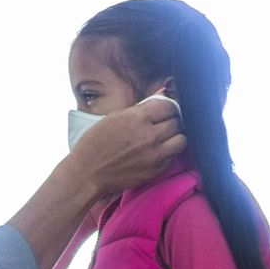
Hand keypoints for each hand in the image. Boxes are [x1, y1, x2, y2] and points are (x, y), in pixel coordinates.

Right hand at [65, 96, 185, 199]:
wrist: (88, 171)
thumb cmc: (96, 142)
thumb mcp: (115, 117)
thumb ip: (140, 109)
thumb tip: (161, 97)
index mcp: (138, 117)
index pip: (169, 106)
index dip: (168, 107)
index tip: (165, 111)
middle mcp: (150, 135)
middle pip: (176, 123)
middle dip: (172, 121)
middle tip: (165, 124)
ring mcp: (154, 154)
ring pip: (181, 141)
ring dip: (175, 137)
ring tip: (166, 138)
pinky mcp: (154, 170)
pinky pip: (173, 158)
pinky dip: (169, 153)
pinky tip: (159, 152)